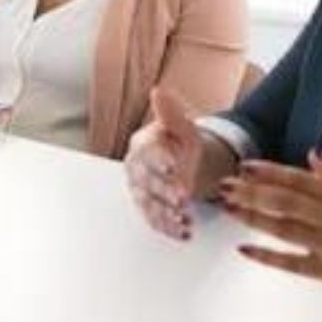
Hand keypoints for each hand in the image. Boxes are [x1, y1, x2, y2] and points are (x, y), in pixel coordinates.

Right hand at [124, 88, 202, 240]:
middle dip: (166, 190)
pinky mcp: (148, 209)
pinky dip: (169, 227)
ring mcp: (140, 191)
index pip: (147, 151)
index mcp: (142, 145)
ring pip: (149, 204)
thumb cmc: (181, 143)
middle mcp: (136, 169)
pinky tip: (184, 231)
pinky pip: (154, 220)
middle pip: (147, 181)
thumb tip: (159, 91)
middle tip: (183, 196)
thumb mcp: (183, 126)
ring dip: (167, 213)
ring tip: (185, 218)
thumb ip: (171, 113)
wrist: (184, 162)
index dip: (160, 158)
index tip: (173, 164)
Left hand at [218, 152, 321, 306]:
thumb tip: (311, 157)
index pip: (298, 179)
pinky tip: (246, 250)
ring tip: (228, 209)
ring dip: (253, 216)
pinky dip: (268, 256)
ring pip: (284, 226)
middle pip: (284, 200)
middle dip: (251, 192)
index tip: (245, 166)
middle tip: (223, 186)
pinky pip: (294, 263)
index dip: (269, 172)